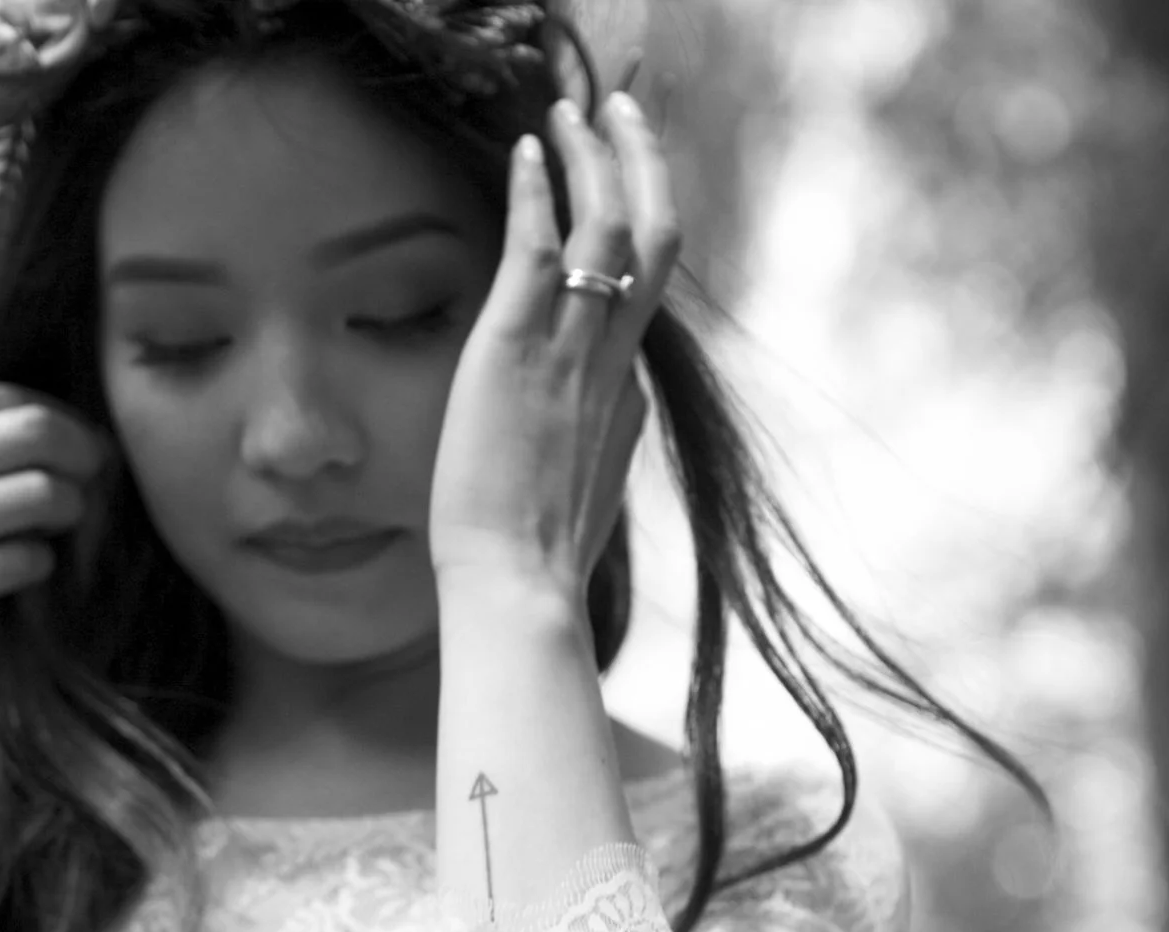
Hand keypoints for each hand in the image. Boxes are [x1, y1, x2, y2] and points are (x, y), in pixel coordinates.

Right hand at [0, 382, 111, 694]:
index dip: (52, 414)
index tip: (68, 436)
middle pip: (34, 433)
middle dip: (82, 449)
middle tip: (93, 470)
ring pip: (40, 496)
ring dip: (69, 508)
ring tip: (64, 520)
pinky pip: (20, 562)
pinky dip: (39, 561)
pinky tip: (26, 564)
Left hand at [427, 92, 680, 605]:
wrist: (521, 588)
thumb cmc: (540, 558)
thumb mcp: (595, 485)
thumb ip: (614, 434)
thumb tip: (631, 407)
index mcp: (626, 392)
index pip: (644, 287)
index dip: (642, 219)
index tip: (631, 178)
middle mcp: (610, 360)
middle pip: (653, 234)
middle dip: (643, 161)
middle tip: (623, 106)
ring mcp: (568, 350)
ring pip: (604, 225)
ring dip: (592, 156)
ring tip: (575, 107)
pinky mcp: (515, 348)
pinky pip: (536, 246)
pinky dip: (535, 189)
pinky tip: (527, 148)